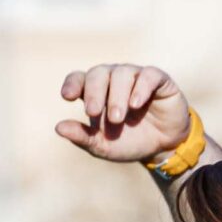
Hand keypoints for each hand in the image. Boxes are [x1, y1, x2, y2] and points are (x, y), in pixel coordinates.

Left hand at [55, 63, 196, 162]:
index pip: (79, 78)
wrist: (163, 148)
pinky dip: (141, 87)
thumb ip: (82, 137)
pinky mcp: (159, 80)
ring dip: (116, 95)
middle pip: (98, 73)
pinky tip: (135, 104)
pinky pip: (148, 75)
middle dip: (94, 92)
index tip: (68, 96)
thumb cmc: (129, 142)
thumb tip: (58, 128)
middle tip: (94, 112)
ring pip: (122, 73)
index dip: (73, 84)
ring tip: (116, 118)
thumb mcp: (103, 146)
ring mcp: (136, 77)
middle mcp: (114, 79)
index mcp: (97, 92)